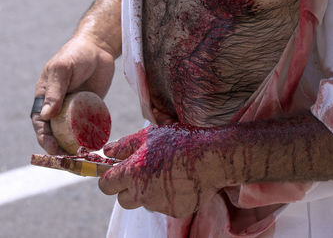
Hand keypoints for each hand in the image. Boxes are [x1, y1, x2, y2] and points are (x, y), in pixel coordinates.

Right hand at [32, 35, 114, 153]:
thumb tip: (46, 115)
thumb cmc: (75, 55)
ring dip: (74, 144)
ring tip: (82, 156)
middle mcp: (59, 105)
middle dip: (59, 146)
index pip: (40, 122)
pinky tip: (96, 144)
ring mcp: (75, 107)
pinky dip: (90, 135)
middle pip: (56, 131)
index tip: (52, 149)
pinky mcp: (91, 107)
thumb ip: (55, 91)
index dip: (44, 137)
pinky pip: (89, 124)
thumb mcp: (63, 70)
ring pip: (72, 131)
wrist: (99, 48)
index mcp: (46, 97)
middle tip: (68, 158)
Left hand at [98, 124, 223, 217]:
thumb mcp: (149, 135)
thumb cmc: (179, 141)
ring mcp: (159, 205)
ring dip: (150, 192)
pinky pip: (165, 206)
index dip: (109, 179)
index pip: (106, 185)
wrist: (212, 157)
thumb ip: (125, 145)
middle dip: (129, 189)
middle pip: (123, 200)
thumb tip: (106, 151)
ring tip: (168, 173)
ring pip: (145, 203)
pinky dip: (169, 196)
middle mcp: (142, 193)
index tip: (117, 173)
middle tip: (143, 174)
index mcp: (132, 173)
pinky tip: (181, 181)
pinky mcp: (175, 211)